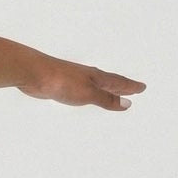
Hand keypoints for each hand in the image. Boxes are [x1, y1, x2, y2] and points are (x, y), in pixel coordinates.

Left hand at [18, 58, 145, 110]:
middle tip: (133, 90)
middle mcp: (89, 77)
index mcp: (97, 78)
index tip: (142, 88)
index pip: (118, 83)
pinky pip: (82, 90)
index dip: (130, 87)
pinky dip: (90, 93)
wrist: (36, 74)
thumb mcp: (88, 94)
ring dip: (106, 90)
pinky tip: (85, 94)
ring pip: (96, 85)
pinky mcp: (63, 85)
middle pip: (110, 82)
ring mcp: (75, 80)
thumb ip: (106, 99)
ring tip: (113, 93)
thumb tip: (127, 103)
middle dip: (122, 87)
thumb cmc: (63, 82)